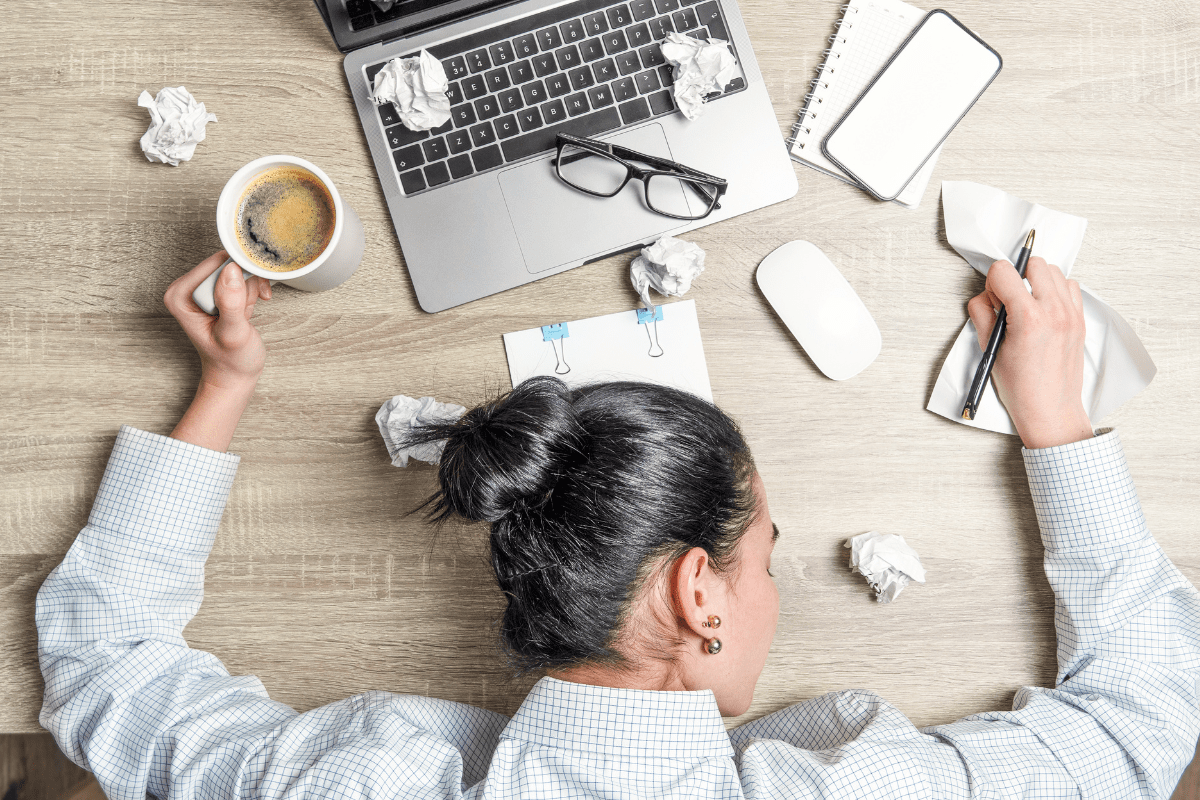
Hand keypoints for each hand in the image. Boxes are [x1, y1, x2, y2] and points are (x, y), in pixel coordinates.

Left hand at [163, 251, 271, 392]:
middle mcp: (188, 288)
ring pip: (237, 268)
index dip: (237, 275)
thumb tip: (231, 271)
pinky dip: (253, 289)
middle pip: (226, 263)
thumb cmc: (230, 360)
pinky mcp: (218, 291)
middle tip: (246, 307)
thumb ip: (230, 303)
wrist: (235, 373)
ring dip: (251, 288)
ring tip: (246, 312)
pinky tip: (251, 307)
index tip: (247, 294)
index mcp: (180, 295)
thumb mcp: (232, 334)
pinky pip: (241, 276)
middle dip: (245, 283)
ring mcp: (204, 289)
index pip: (214, 264)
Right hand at [966, 257, 1092, 449]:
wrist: (1051, 410)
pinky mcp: (1080, 320)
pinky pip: (1070, 287)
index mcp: (1029, 319)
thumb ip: (983, 315)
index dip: (992, 282)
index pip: (1004, 271)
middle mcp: (1054, 312)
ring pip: (1054, 271)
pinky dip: (1055, 290)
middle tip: (1008, 299)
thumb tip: (984, 297)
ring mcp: (1071, 315)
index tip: (993, 299)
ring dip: (1036, 281)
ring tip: (1027, 303)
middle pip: (1034, 263)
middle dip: (1016, 275)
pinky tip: (1043, 308)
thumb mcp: (990, 349)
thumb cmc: (1022, 388)